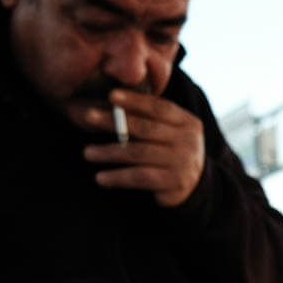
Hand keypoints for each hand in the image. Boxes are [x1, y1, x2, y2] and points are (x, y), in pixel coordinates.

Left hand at [82, 88, 205, 207]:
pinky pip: (140, 177)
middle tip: (89, 117)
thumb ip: (150, 119)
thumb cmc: (171, 152)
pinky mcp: (173, 184)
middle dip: (115, 122)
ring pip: (139, 153)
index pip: (160, 108)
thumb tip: (112, 102)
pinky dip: (118, 177)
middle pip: (146, 129)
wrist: (194, 187)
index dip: (135, 100)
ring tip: (88, 153)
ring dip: (110, 152)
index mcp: (187, 122)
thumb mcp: (169, 132)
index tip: (111, 95)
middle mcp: (188, 141)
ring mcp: (182, 163)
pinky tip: (101, 177)